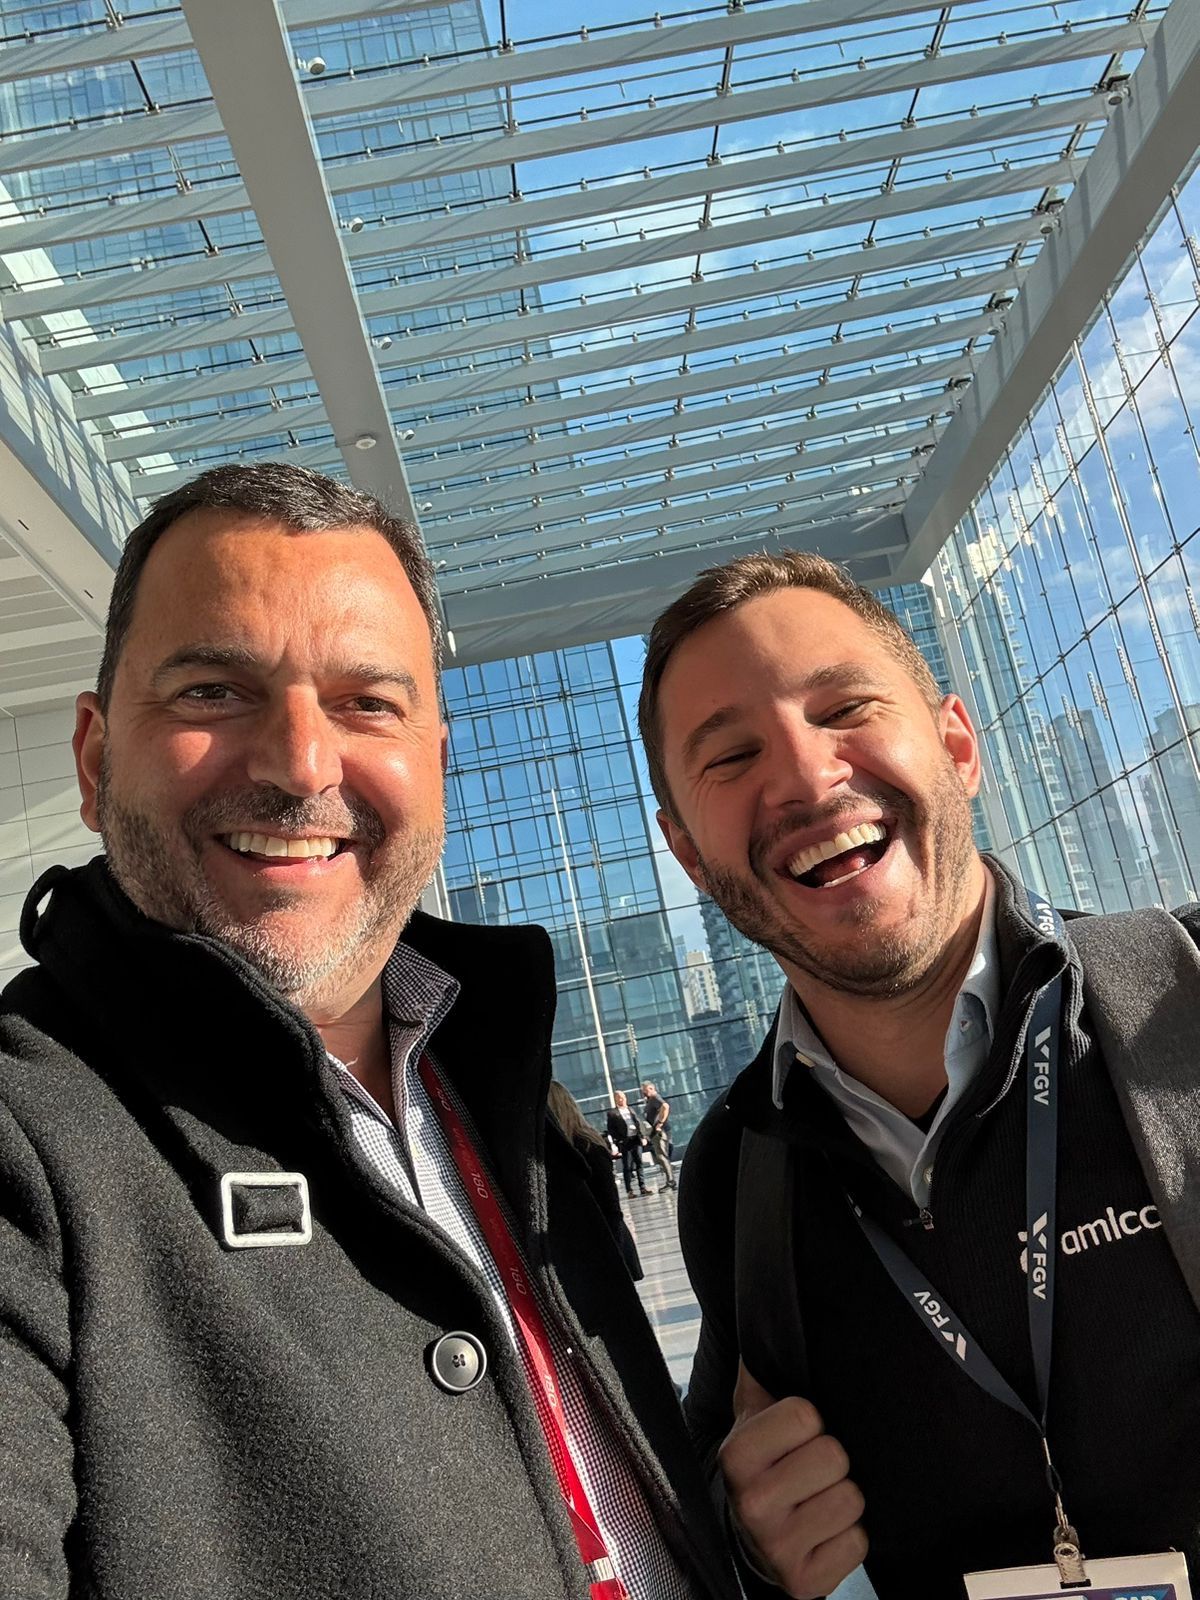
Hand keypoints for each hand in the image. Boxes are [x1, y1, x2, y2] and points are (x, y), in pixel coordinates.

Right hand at [718, 1360, 865, 1597]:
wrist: (749, 1534)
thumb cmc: (764, 1459)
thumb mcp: (754, 1410)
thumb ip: (765, 1365)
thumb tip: (774, 1311)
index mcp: (736, 1454)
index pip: (807, 1416)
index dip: (810, 1420)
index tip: (795, 1433)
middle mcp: (751, 1504)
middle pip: (835, 1458)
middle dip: (832, 1461)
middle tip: (810, 1469)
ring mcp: (777, 1548)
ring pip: (852, 1501)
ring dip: (844, 1498)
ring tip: (818, 1498)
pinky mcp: (804, 1583)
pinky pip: (859, 1545)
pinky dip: (849, 1537)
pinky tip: (825, 1530)